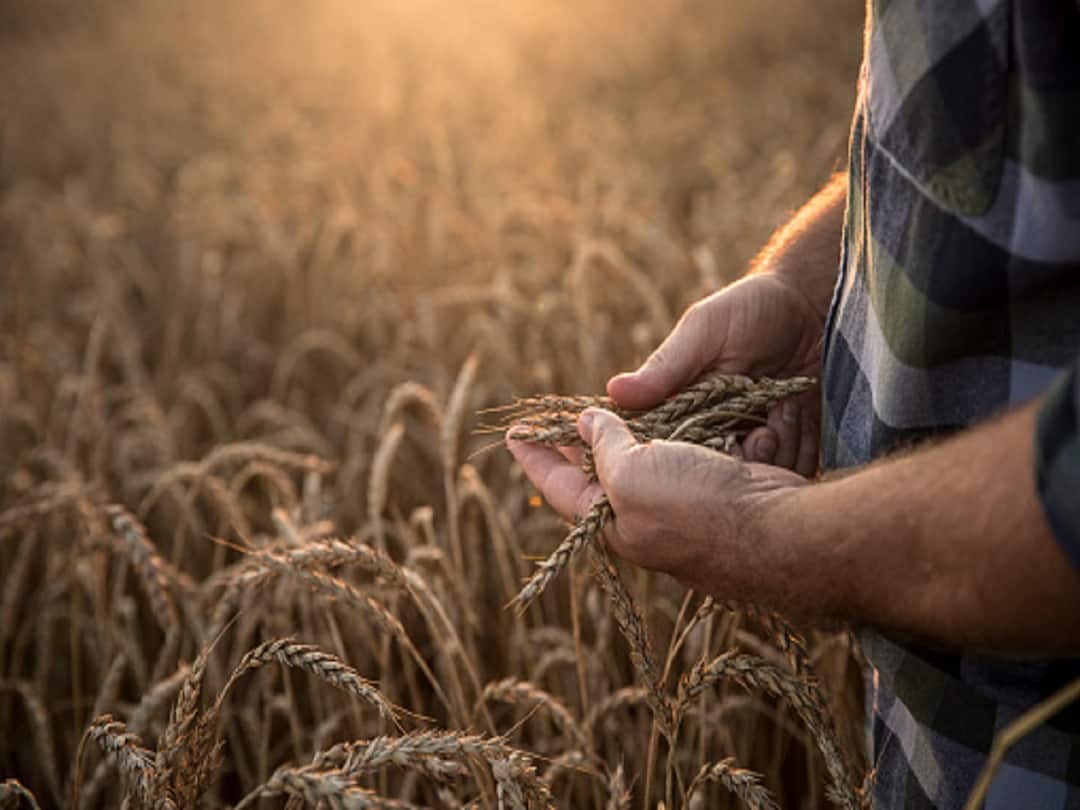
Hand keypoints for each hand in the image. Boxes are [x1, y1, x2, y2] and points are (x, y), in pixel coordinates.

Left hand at [508, 407, 805, 600]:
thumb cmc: (698, 506)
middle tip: (557, 422)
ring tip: (605, 413)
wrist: (781, 530)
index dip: (535, 458)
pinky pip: (681, 463)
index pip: (559, 487)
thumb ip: (605, 447)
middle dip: (577, 450)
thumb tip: (587, 423)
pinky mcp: (719, 495)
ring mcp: (683, 512)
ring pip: (642, 469)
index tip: (514, 434)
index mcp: (613, 524)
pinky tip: (664, 422)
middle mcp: (643, 523)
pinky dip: (667, 440)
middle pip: (599, 480)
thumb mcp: (632, 474)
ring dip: (624, 439)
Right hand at [608, 273, 823, 475]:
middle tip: (759, 430)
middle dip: (740, 458)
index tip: (711, 442)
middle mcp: (716, 432)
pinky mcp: (793, 443)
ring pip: (757, 477)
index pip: (669, 451)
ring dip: (776, 450)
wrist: (815, 303)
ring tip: (783, 410)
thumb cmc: (751, 308)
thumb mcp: (703, 331)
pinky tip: (801, 414)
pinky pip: (793, 469)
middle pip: (716, 475)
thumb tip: (613, 392)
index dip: (685, 459)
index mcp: (683, 409)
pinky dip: (800, 448)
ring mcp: (756, 441)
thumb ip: (665, 368)